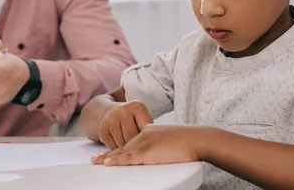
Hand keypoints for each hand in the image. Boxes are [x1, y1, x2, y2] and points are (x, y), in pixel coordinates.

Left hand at [91, 124, 205, 165]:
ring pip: (122, 151)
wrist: (198, 138)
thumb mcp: (172, 141)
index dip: (117, 148)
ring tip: (96, 162)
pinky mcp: (148, 151)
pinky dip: (117, 161)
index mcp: (149, 131)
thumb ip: (163, 146)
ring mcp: (145, 142)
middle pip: (122, 146)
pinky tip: (107, 163)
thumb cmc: (190, 141)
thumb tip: (162, 153)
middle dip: (108, 153)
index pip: (130, 141)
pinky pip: (129, 157)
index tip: (108, 154)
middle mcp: (144, 134)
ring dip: (108, 158)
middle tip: (95, 159)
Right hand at [98, 101, 152, 148]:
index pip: (145, 129)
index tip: (146, 140)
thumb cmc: (131, 119)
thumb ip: (148, 129)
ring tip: (127, 144)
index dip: (146, 137)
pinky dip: (116, 149)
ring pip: (122, 144)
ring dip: (125, 149)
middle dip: (135, 144)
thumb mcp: (142, 118)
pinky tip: (118, 144)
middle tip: (136, 145)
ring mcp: (111, 119)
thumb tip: (148, 146)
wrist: (108, 111)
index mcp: (137, 106)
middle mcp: (123, 110)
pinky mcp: (102, 130)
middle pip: (133, 137)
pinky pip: (113, 147)